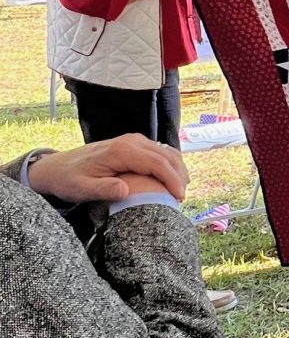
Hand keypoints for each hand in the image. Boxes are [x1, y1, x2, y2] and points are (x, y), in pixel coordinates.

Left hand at [27, 134, 189, 202]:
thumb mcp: (81, 188)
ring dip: (177, 169)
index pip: (157, 162)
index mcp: (122, 151)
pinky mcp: (134, 144)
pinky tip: (171, 179)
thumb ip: (103, 189)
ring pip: (166, 151)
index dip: (172, 179)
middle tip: (182, 197)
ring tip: (180, 190)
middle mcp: (132, 141)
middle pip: (167, 155)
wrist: (57, 166)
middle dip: (179, 175)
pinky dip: (170, 164)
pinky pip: (159, 152)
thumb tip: (125, 191)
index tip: (179, 196)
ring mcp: (134, 141)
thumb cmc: (69, 179)